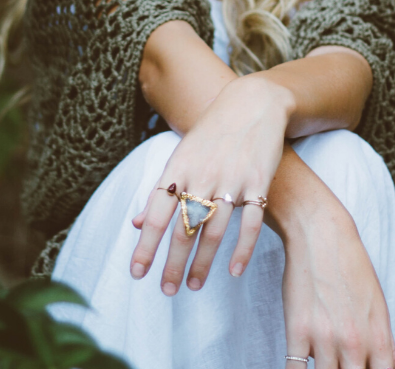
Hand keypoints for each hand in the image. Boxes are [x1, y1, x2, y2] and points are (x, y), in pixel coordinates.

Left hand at [129, 74, 293, 294]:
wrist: (251, 104)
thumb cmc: (210, 135)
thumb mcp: (179, 158)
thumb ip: (159, 192)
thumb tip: (136, 224)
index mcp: (177, 170)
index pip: (156, 216)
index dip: (145, 246)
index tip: (137, 273)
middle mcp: (201, 176)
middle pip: (183, 229)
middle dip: (172, 264)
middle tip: (166, 291)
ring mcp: (231, 180)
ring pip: (214, 231)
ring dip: (202, 263)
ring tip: (194, 286)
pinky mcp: (258, 182)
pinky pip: (250, 223)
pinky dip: (242, 249)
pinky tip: (234, 271)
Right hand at [274, 156, 394, 368]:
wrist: (322, 235)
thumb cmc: (350, 267)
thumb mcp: (377, 305)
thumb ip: (380, 341)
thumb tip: (382, 365)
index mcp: (379, 339)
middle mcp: (355, 344)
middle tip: (338, 364)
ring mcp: (325, 339)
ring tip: (321, 359)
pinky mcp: (298, 331)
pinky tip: (299, 365)